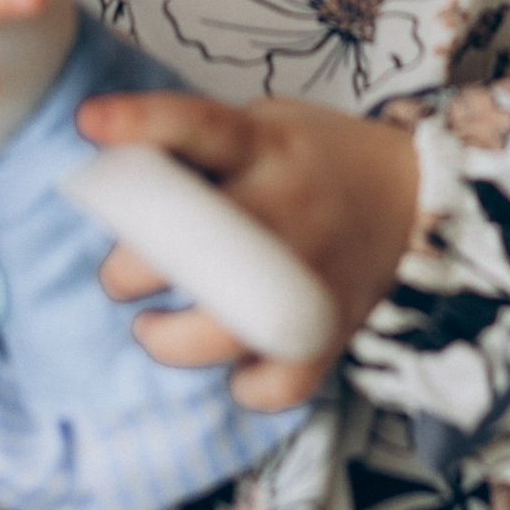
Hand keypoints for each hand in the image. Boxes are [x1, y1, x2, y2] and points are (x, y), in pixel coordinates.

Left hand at [76, 88, 417, 409]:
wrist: (420, 201)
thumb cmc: (315, 161)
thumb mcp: (265, 123)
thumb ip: (203, 144)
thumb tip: (112, 172)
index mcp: (264, 145)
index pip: (199, 125)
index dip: (142, 124)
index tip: (90, 123)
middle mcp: (289, 206)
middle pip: (194, 242)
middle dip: (131, 268)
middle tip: (122, 275)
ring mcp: (311, 273)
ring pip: (227, 326)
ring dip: (169, 340)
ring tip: (152, 330)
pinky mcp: (332, 328)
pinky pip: (281, 380)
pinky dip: (247, 386)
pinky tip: (231, 369)